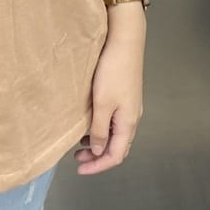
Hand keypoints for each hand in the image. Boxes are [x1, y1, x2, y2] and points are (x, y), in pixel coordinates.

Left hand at [75, 3, 145, 174]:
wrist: (125, 40)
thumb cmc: (112, 71)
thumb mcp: (102, 103)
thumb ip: (99, 129)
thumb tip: (98, 150)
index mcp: (128, 123)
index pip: (115, 155)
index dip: (98, 166)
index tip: (79, 169)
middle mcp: (132, 117)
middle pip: (117, 146)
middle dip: (97, 156)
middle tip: (77, 158)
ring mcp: (129, 105)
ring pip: (115, 133)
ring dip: (99, 141)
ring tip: (80, 143)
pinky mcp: (125, 93)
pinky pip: (114, 120)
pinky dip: (102, 127)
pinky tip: (89, 121)